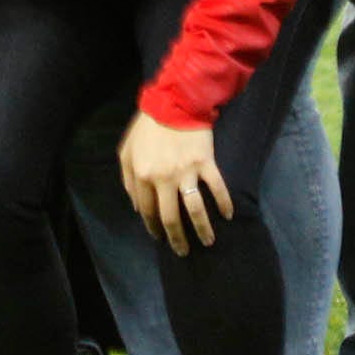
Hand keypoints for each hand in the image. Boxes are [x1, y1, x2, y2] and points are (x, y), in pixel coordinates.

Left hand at [118, 109, 232, 253]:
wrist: (173, 103)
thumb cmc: (147, 129)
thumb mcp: (127, 152)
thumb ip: (128, 180)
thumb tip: (137, 208)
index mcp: (142, 176)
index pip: (148, 211)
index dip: (153, 227)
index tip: (161, 237)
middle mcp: (163, 178)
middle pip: (171, 218)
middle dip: (177, 239)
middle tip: (182, 251)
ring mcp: (186, 172)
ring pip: (195, 210)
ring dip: (202, 230)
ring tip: (208, 242)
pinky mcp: (206, 164)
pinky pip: (218, 189)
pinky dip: (224, 204)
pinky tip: (228, 216)